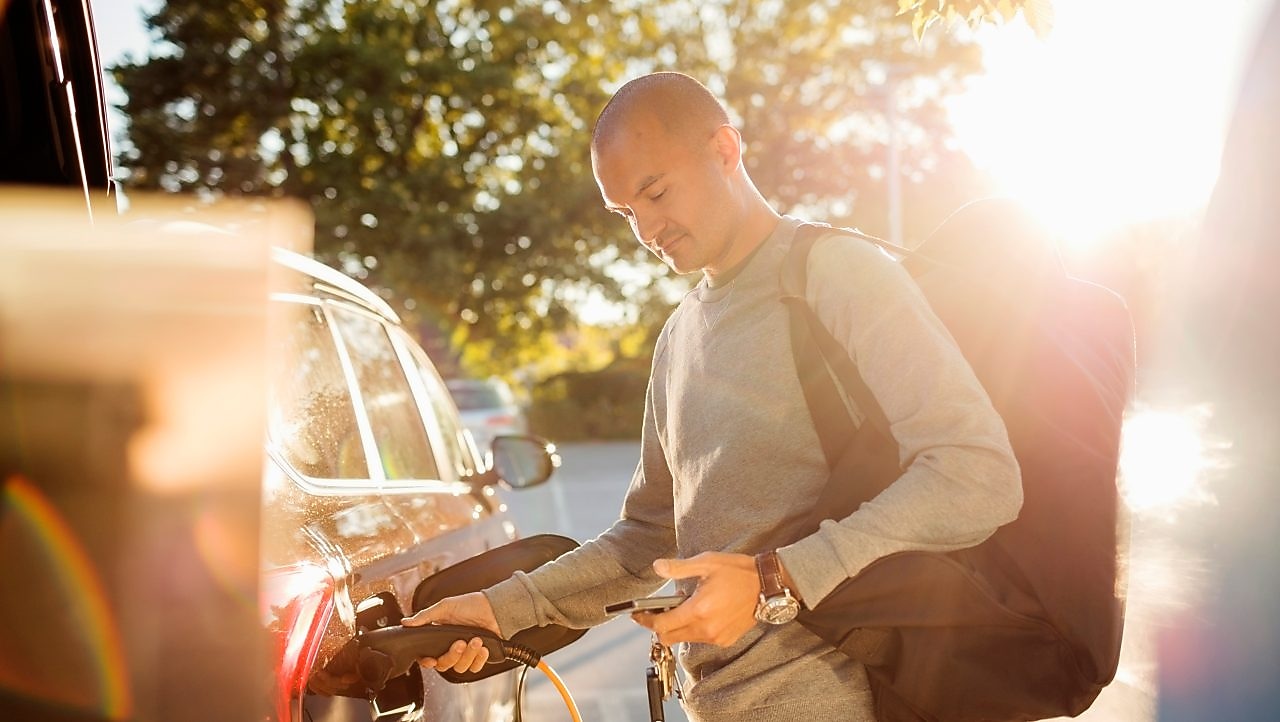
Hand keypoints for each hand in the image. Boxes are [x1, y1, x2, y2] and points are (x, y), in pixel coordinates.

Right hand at [400, 591, 500, 673]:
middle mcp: (450, 648)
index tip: (431, 660)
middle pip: (444, 665)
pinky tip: (483, 648)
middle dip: (452, 655)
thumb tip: (406, 622)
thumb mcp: (445, 607)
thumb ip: (425, 616)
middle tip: (460, 642)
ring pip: (460, 667)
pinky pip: (475, 667)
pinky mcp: (479, 657)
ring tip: (476, 640)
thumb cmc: (470, 605)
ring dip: (468, 655)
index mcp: (439, 638)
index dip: (427, 661)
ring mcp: (465, 653)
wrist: (494, 607)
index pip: (428, 656)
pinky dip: (479, 659)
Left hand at [631, 552, 759, 646]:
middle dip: (659, 626)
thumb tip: (657, 567)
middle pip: (669, 637)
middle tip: (657, 611)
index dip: (645, 620)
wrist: (767, 586)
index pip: (662, 625)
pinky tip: (700, 613)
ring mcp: (716, 637)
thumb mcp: (707, 563)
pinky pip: (700, 639)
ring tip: (683, 607)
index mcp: (698, 610)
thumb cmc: (737, 572)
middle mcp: (706, 629)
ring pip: (684, 639)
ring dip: (677, 627)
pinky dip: (693, 630)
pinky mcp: (725, 640)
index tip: (637, 614)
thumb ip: (679, 568)